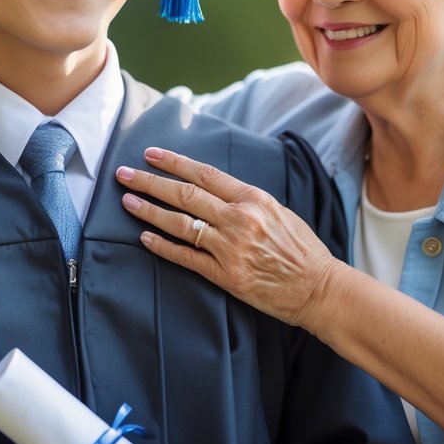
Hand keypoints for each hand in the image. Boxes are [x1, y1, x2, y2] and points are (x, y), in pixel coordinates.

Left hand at [116, 147, 343, 330]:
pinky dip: (162, 247)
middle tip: (125, 174)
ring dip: (149, 211)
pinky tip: (144, 238)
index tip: (150, 154)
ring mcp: (230, 248)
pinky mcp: (225, 275)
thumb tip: (214, 190)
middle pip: (185, 194)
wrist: (319, 288)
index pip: (205, 174)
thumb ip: (246, 200)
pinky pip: (186, 258)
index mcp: (253, 199)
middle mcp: (239, 219)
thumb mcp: (278, 211)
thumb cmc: (302, 249)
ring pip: (180, 224)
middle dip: (150, 182)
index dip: (174, 162)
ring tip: (128, 202)